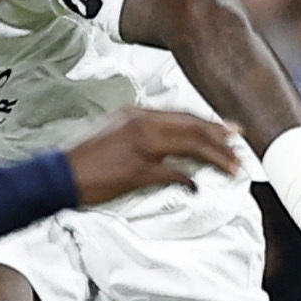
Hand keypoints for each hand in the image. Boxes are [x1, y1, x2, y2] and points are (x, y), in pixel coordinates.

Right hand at [63, 109, 239, 203]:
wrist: (59, 176)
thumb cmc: (86, 160)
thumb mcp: (115, 134)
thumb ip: (143, 134)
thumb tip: (170, 149)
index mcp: (136, 113)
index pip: (184, 115)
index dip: (210, 124)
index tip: (229, 132)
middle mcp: (141, 123)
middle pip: (194, 127)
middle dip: (222, 139)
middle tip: (241, 150)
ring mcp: (141, 145)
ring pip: (192, 146)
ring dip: (216, 158)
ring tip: (232, 169)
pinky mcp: (138, 170)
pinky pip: (175, 173)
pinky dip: (190, 180)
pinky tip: (197, 187)